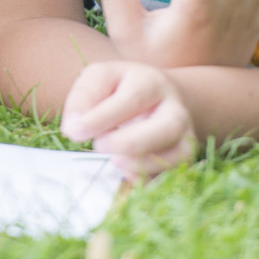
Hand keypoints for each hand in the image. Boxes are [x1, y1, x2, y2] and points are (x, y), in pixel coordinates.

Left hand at [60, 60, 196, 180]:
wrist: (159, 96)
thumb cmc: (120, 88)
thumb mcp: (99, 79)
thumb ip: (84, 98)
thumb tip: (72, 128)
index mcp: (150, 82)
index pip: (131, 99)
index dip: (102, 118)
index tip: (74, 132)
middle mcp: (175, 108)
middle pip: (166, 128)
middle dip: (129, 142)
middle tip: (98, 146)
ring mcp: (185, 135)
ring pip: (177, 154)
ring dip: (141, 163)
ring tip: (114, 161)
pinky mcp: (184, 158)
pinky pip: (172, 175)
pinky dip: (149, 179)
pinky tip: (127, 174)